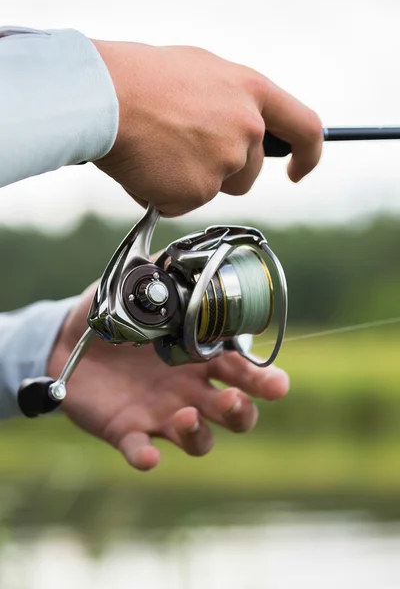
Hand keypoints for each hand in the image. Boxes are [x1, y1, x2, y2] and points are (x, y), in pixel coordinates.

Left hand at [47, 283, 288, 470]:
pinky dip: (146, 457)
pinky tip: (147, 455)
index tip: (277, 385)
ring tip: (186, 416)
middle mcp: (189, 390)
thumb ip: (168, 272)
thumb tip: (195, 251)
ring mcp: (161, 413)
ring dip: (199, 434)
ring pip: (199, 440)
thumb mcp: (140, 287)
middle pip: (234, 413)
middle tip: (233, 399)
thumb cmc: (114, 314)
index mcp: (199, 356)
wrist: (67, 339)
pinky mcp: (128, 430)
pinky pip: (142, 451)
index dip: (264, 380)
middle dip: (242, 411)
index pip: (243, 371)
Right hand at [92, 40, 321, 216]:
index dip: (307, 154)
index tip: (297, 170)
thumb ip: (231, 100)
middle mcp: (246, 130)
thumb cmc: (142, 78)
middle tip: (184, 151)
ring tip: (160, 152)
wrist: (105, 98)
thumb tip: (237, 122)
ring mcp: (223, 163)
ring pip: (216, 190)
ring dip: (193, 181)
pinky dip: (165, 194)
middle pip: (249, 172)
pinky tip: (147, 167)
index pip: (305, 129)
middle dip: (224, 171)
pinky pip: (184, 203)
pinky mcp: (197, 192)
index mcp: (251, 92)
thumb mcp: (202, 72)